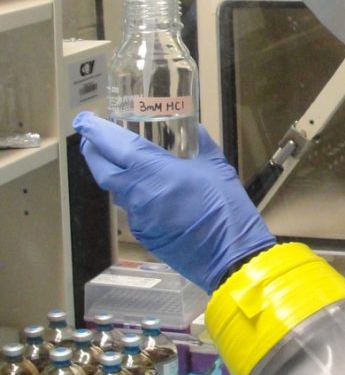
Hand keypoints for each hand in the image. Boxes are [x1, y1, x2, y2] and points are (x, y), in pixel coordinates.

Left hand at [73, 112, 275, 292]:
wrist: (229, 254)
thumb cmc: (226, 206)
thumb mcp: (217, 166)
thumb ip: (201, 143)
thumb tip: (194, 127)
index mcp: (155, 173)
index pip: (116, 148)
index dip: (96, 133)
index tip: (84, 120)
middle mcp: (139, 195)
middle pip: (103, 171)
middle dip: (93, 152)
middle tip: (92, 137)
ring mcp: (139, 218)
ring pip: (116, 191)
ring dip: (113, 173)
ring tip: (119, 159)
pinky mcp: (145, 235)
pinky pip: (132, 208)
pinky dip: (132, 193)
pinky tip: (146, 188)